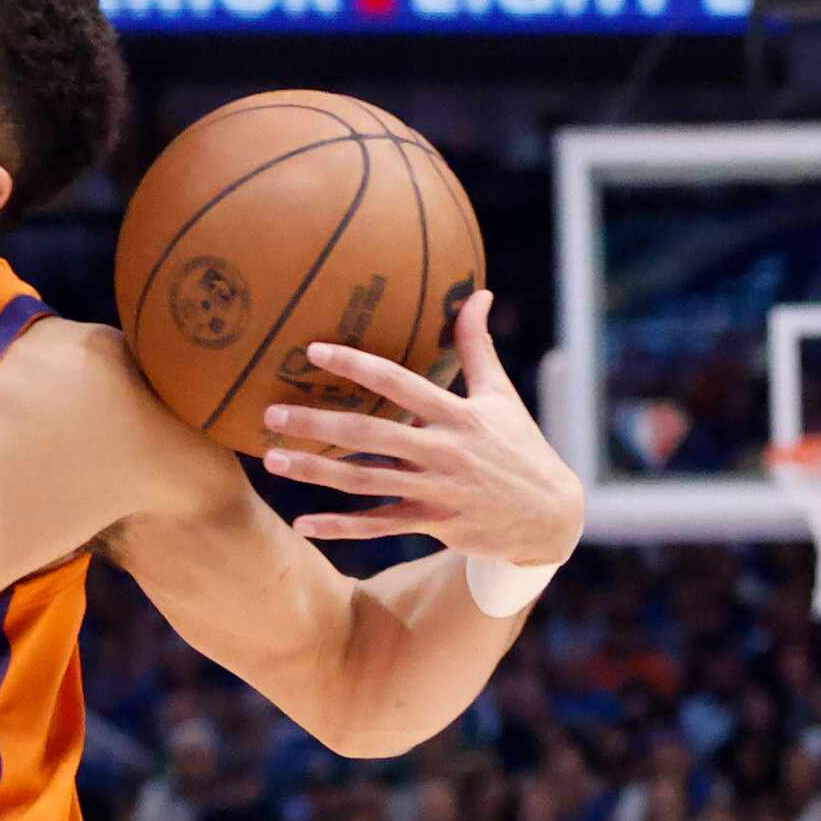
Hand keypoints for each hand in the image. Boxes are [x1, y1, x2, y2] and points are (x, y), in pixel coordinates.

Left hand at [258, 288, 584, 564]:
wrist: (551, 516)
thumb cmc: (519, 446)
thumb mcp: (500, 395)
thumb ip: (478, 346)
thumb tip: (479, 293)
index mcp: (458, 414)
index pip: (398, 383)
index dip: (355, 365)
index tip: (312, 350)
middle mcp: (444, 451)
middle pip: (370, 435)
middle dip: (318, 425)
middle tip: (269, 415)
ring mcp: (437, 490)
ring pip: (365, 482)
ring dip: (315, 473)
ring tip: (272, 461)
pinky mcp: (433, 522)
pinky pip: (379, 525)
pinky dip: (340, 527)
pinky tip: (303, 523)